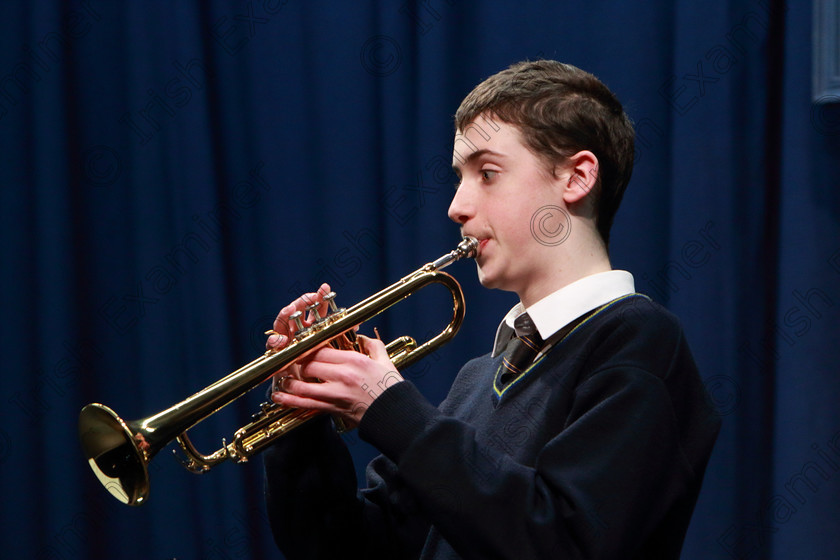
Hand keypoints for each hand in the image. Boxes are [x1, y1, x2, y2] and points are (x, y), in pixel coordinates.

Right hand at [266, 283, 332, 388]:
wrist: (307, 392)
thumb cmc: (321, 372)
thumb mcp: (333, 354)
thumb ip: (340, 340)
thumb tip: (357, 327)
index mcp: (313, 328)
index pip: (316, 309)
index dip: (320, 298)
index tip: (325, 288)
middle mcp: (298, 331)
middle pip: (297, 311)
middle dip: (301, 302)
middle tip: (307, 298)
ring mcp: (286, 340)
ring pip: (283, 323)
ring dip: (285, 316)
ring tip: (290, 311)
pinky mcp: (276, 353)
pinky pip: (273, 343)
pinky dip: (275, 340)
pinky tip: (280, 340)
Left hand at [270, 335, 403, 428]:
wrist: (394, 416)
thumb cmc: (391, 389)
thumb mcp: (385, 361)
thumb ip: (372, 345)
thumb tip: (361, 337)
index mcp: (354, 361)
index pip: (322, 349)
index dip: (309, 349)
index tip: (305, 349)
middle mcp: (342, 375)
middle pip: (310, 364)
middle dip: (299, 363)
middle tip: (294, 363)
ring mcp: (335, 393)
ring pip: (303, 384)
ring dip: (289, 381)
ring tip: (283, 379)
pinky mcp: (332, 408)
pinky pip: (306, 403)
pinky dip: (290, 400)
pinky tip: (279, 396)